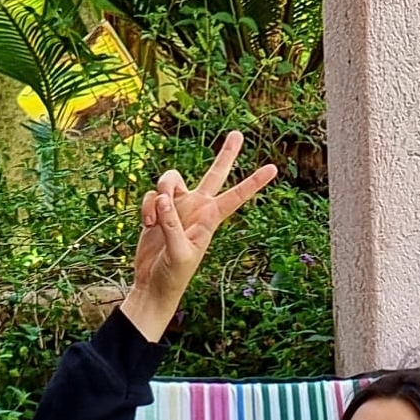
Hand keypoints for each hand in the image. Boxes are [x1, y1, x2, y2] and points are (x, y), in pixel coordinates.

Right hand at [119, 131, 277, 342]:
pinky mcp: (157, 210)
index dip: (254, 183)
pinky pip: (151, 195)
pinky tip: (146, 224)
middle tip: (238, 134)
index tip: (273, 169)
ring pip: (171, 179)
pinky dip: (146, 206)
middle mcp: (197, 208)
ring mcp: (177, 208)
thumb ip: (172, 224)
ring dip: (161, 189)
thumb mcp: (177, 253)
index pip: (236, 197)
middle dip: (226, 154)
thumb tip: (163, 198)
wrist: (153, 285)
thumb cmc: (173, 276)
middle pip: (215, 174)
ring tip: (154, 217)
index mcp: (210, 219)